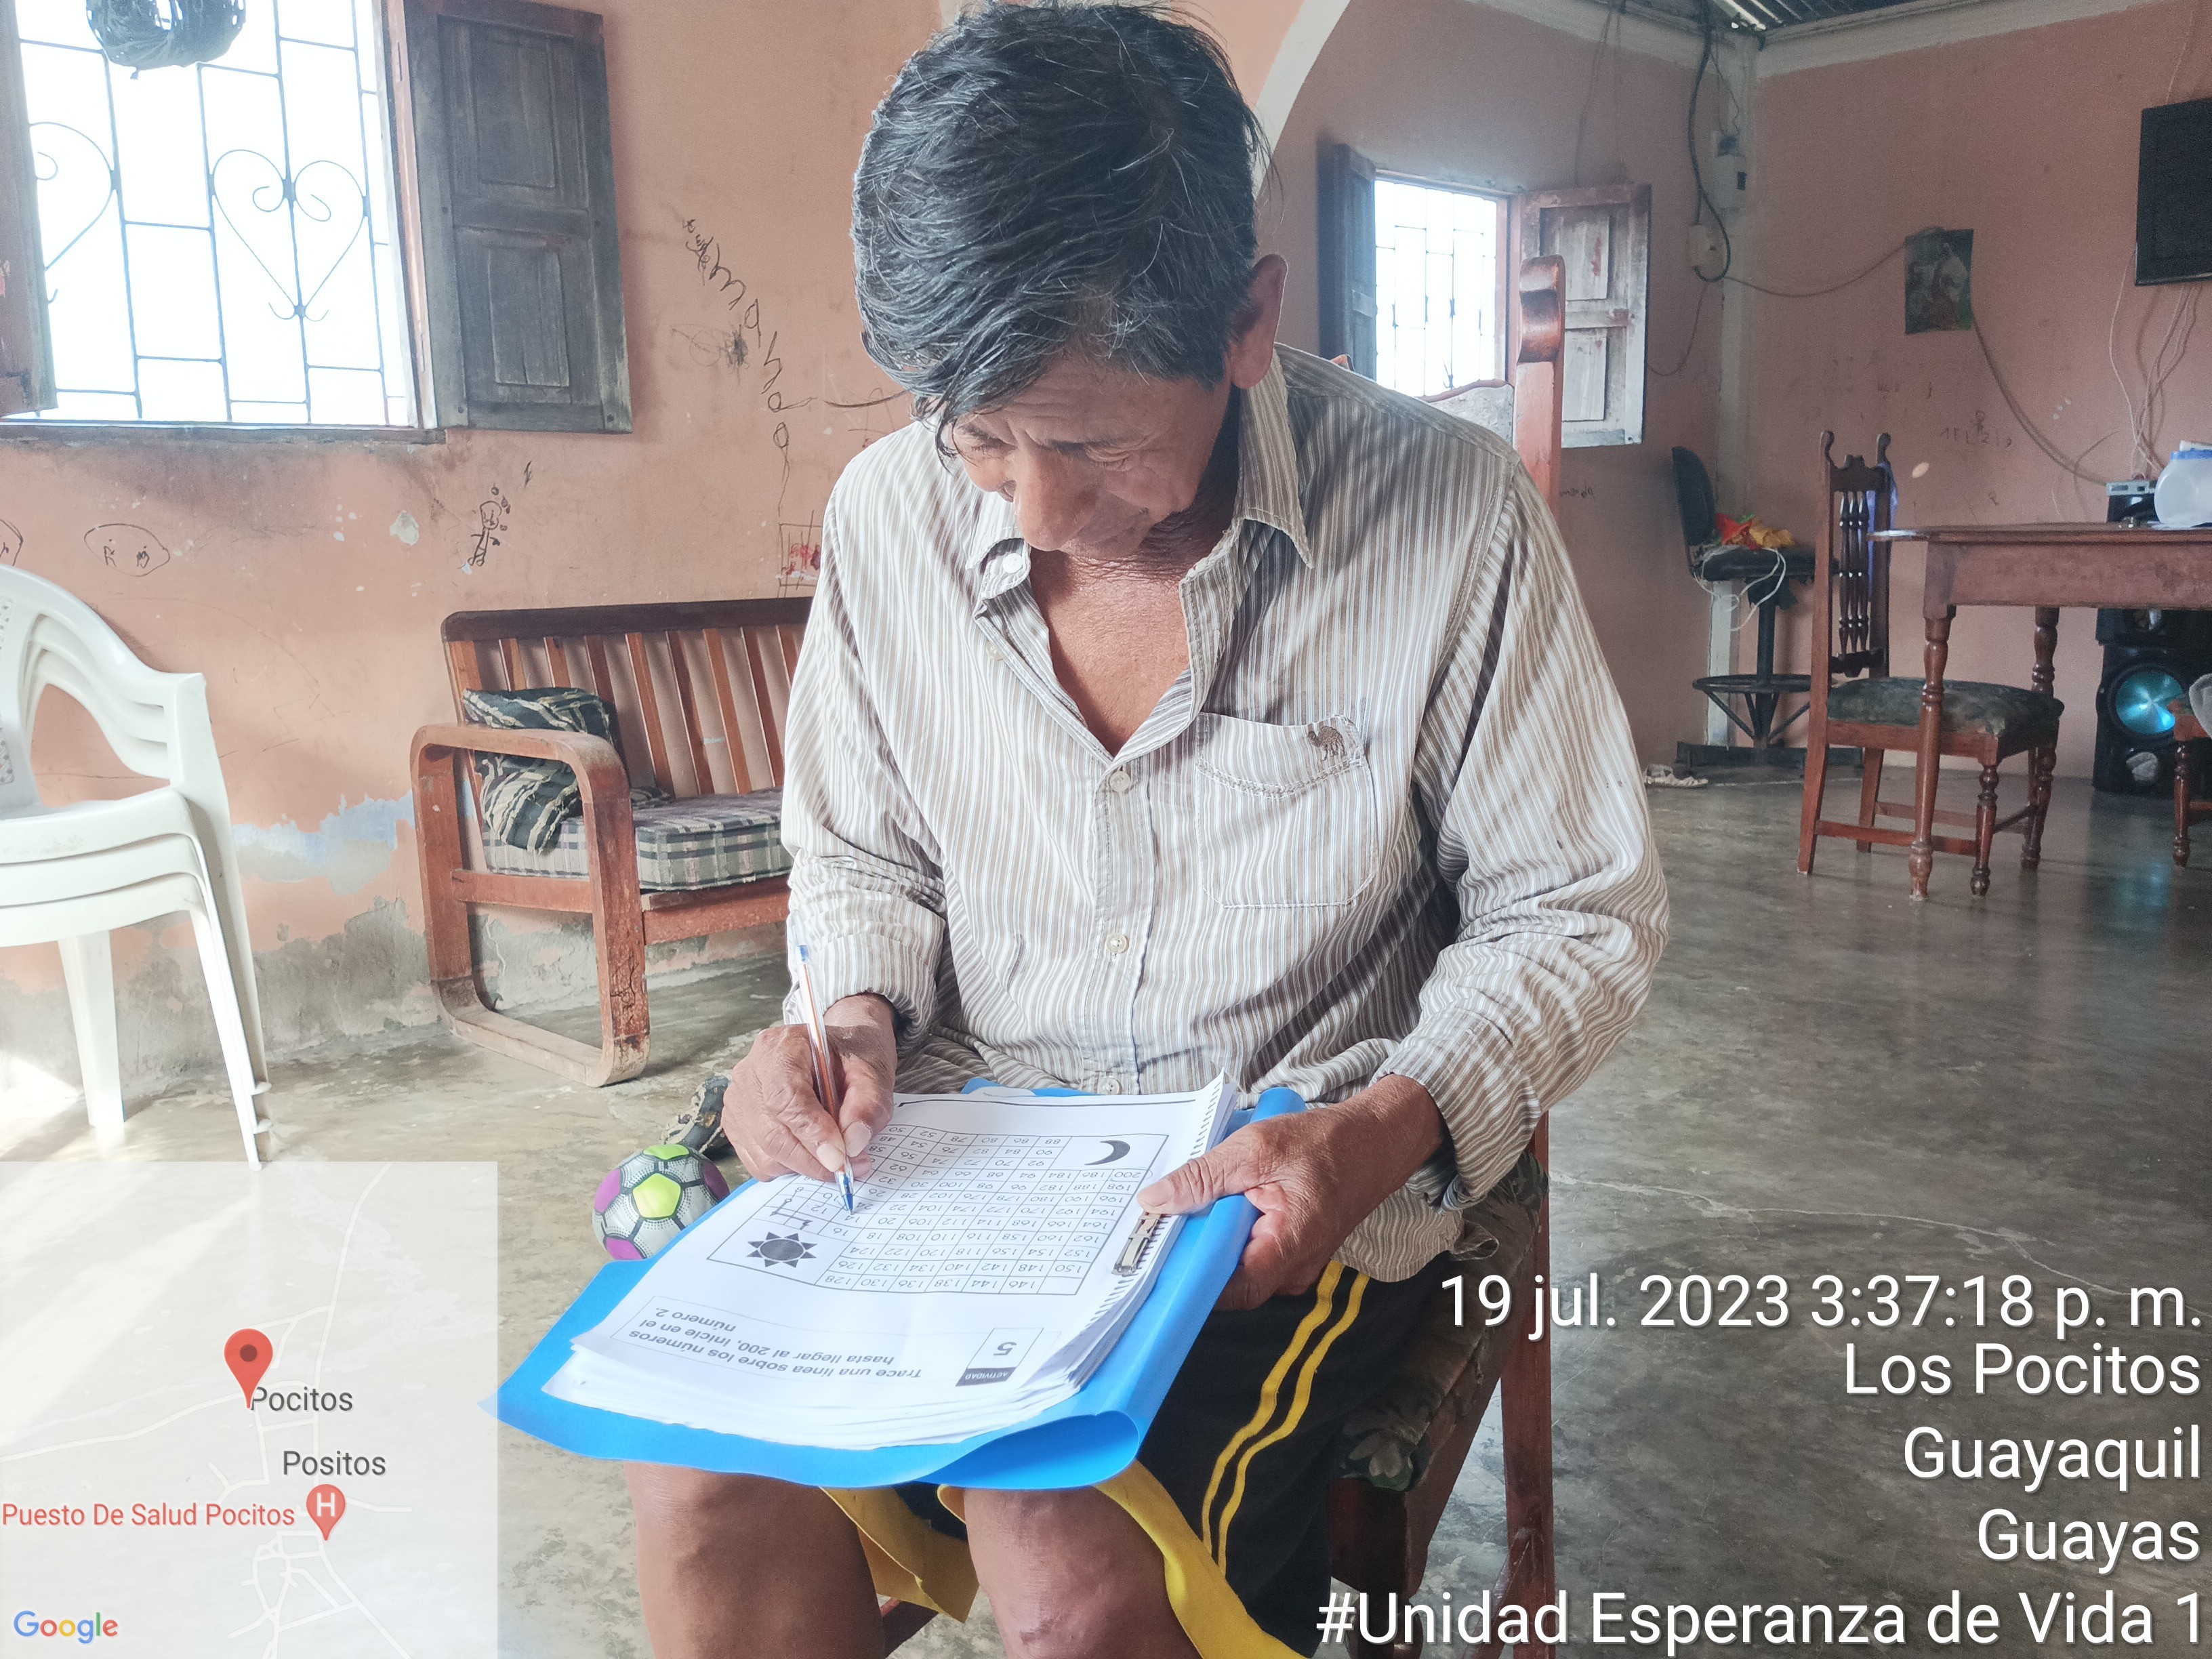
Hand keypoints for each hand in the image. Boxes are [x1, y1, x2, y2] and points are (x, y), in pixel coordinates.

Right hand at [721, 994, 896, 1184]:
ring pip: (765, 1154)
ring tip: (835, 1153)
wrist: (836, 1051)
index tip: (840, 1157)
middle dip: (812, 1160)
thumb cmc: (852, 1055)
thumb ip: (868, 1104)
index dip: (812, 1133)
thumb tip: (853, 1144)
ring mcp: (738, 1101)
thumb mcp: (873, 1070)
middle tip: (849, 1167)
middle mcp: (750, 1074)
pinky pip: (760, 1163)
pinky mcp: (736, 1126)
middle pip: (772, 1133)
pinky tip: (810, 1149)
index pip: (786, 1097)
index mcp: (781, 1047)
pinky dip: (789, 1167)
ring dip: (804, 1165)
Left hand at [1136, 1077, 1445, 1310]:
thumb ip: (1203, 1178)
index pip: (1229, 1291)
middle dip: (1192, 1255)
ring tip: (1186, 1208)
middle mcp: (1293, 1270)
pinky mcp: (1290, 1255)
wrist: (1372, 1142)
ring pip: (1237, 1269)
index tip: (1154, 1260)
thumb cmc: (1324, 1145)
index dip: (1189, 1280)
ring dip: (1210, 1241)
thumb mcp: (1255, 1148)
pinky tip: (1215, 1207)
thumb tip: (1155, 1201)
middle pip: (1227, 1282)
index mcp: (1288, 1248)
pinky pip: (1250, 1256)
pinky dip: (1229, 1235)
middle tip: (1159, 1224)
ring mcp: (1293, 1266)